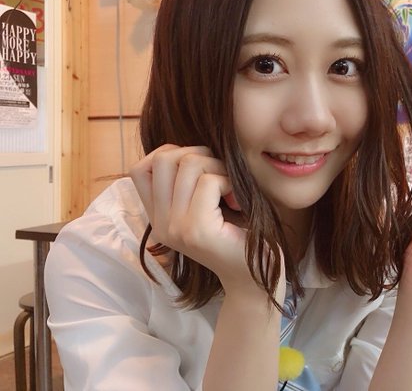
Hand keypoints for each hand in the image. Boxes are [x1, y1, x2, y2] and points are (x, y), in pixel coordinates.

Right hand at [129, 144, 257, 289]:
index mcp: (158, 218)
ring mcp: (175, 228)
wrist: (255, 279)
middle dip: (198, 155)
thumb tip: (185, 147)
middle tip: (220, 177)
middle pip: (163, 157)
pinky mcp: (197, 230)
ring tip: (230, 190)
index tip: (200, 170)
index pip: (141, 167)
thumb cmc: (238, 235)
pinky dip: (229, 182)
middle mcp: (160, 224)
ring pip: (188, 164)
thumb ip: (187, 181)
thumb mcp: (205, 204)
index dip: (171, 154)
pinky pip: (209, 181)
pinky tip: (237, 202)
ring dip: (217, 167)